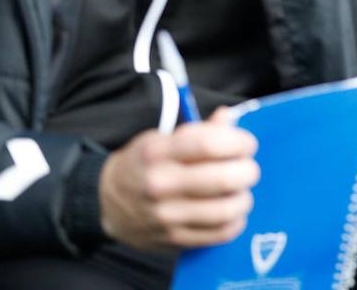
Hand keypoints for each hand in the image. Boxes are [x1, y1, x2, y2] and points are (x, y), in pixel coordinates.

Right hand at [99, 107, 260, 250]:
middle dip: (247, 171)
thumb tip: (229, 117)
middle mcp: (160, 184)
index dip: (238, 142)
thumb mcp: (161, 139)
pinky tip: (233, 212)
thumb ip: (198, 130)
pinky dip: (235, 222)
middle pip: (223, 179)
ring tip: (241, 191)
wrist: (107, 201)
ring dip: (243, 198)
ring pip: (225, 210)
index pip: (209, 144)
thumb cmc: (143, 164)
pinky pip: (218, 234)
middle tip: (248, 168)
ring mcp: (166, 215)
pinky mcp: (173, 239)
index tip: (247, 144)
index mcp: (157, 153)